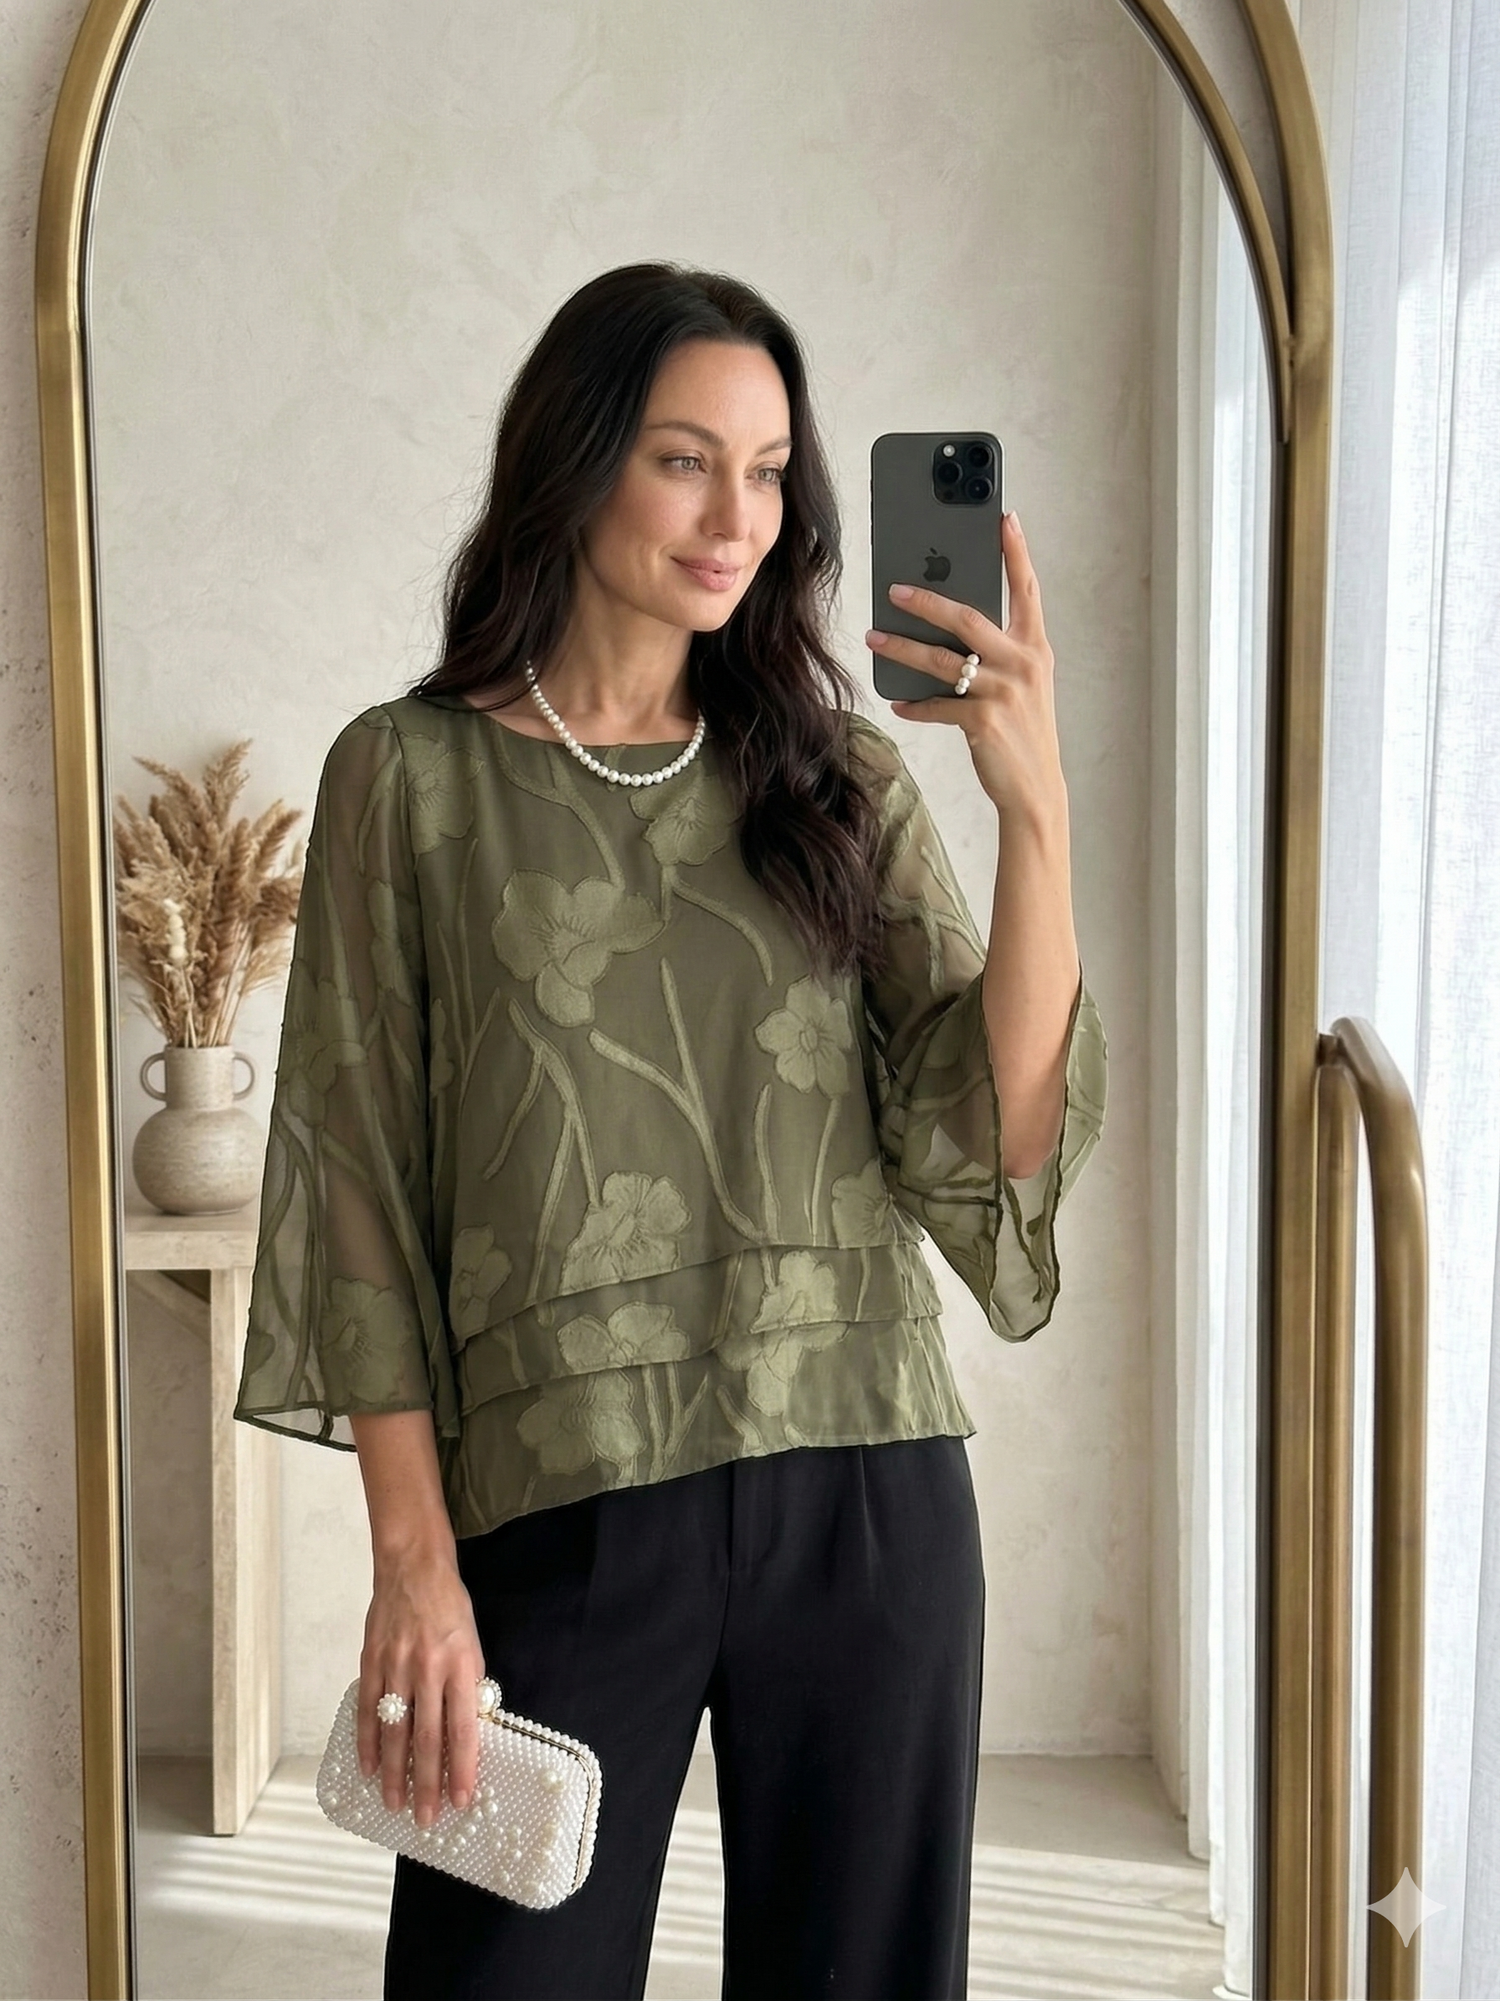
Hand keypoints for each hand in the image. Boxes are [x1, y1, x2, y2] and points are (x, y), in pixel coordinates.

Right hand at [357, 1551, 487, 1826]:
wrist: (413, 1567)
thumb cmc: (449, 1607)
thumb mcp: (472, 1644)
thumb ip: (467, 1687)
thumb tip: (467, 1734)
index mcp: (460, 1666)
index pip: (464, 1728)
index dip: (462, 1767)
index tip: (462, 1799)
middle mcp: (428, 1669)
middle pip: (428, 1738)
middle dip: (427, 1783)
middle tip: (426, 1818)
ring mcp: (396, 1666)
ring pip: (394, 1730)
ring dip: (394, 1772)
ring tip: (395, 1803)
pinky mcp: (371, 1662)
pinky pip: (367, 1709)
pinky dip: (365, 1742)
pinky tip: (367, 1768)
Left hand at [866, 510, 1065, 824]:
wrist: (1037, 790)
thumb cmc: (1024, 732)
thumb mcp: (1023, 686)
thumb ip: (998, 653)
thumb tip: (948, 630)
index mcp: (1035, 648)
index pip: (1027, 590)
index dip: (1016, 552)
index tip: (1004, 517)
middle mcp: (1023, 664)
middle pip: (968, 618)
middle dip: (927, 600)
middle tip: (894, 589)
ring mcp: (1004, 692)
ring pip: (942, 660)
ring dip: (902, 647)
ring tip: (875, 637)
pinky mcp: (983, 721)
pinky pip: (937, 704)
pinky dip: (914, 704)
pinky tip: (898, 701)